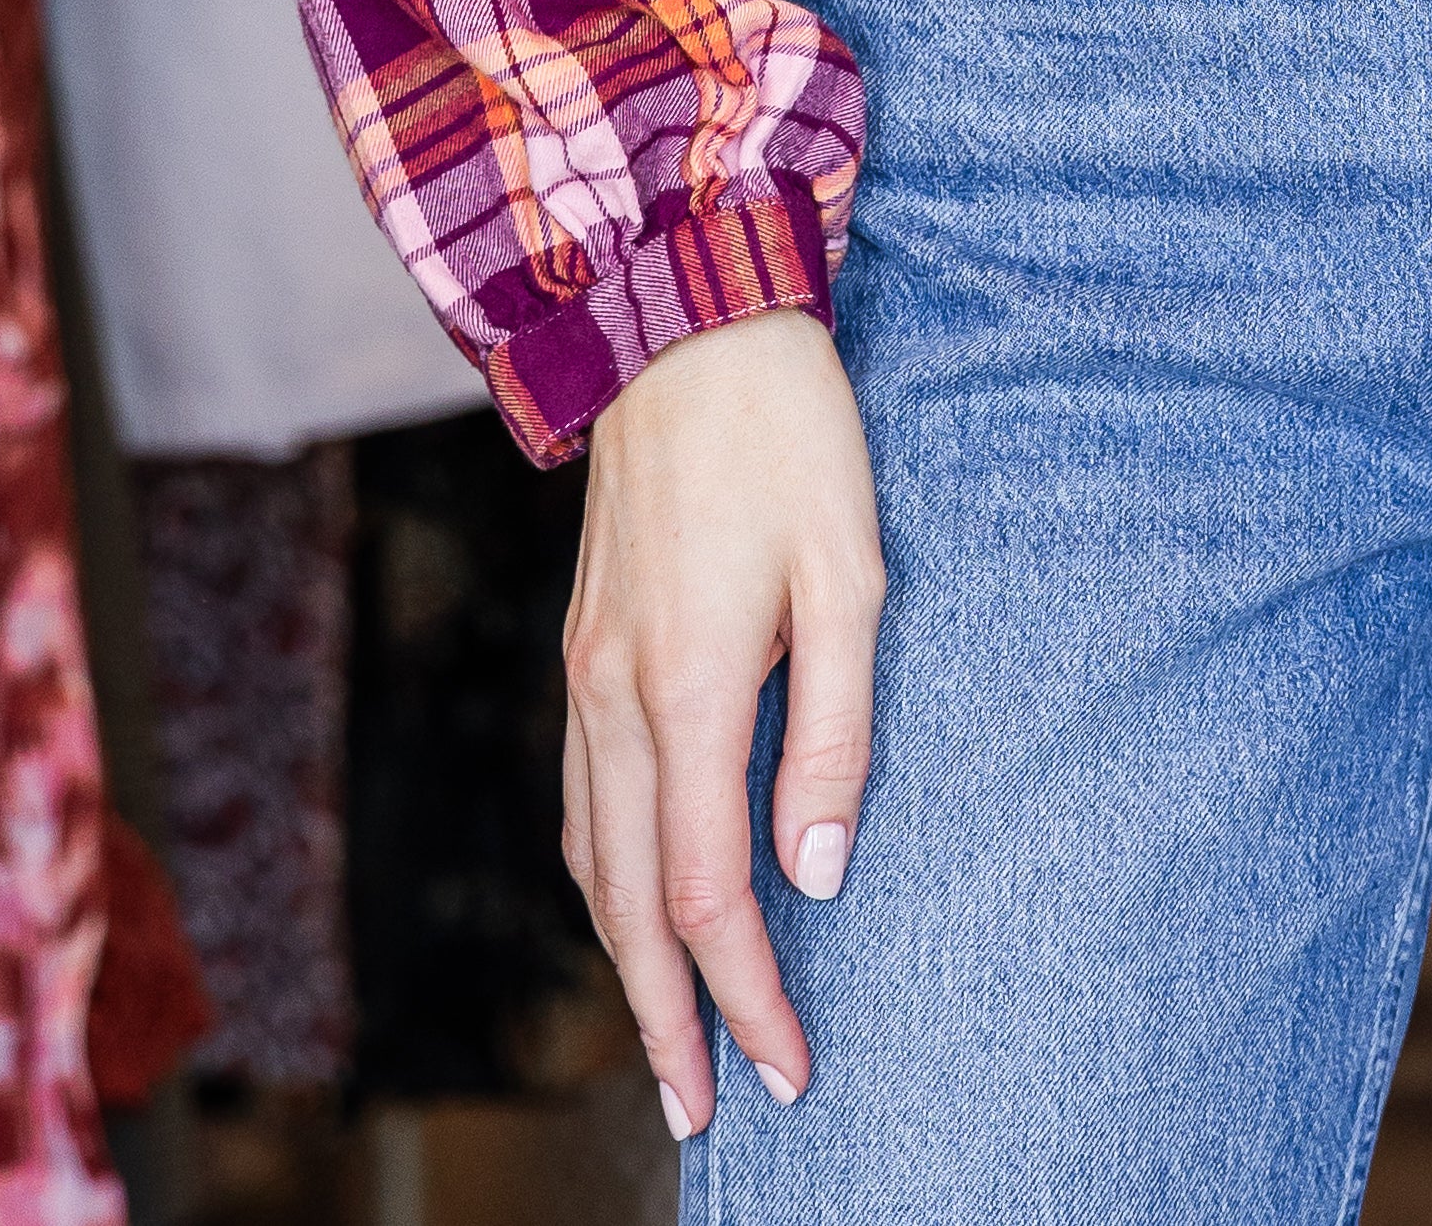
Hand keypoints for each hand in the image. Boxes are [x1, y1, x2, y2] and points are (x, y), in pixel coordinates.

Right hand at [560, 308, 884, 1138]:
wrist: (679, 320)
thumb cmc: (788, 435)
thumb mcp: (852, 573)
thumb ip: (836, 729)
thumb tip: (816, 871)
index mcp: (688, 686)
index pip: (704, 893)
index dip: (746, 994)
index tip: (788, 1069)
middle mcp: (616, 695)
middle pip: (625, 904)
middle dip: (666, 1018)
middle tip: (706, 1111)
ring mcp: (587, 671)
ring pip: (587, 857)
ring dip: (625, 961)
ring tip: (670, 1036)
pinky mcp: (584, 643)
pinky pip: (579, 796)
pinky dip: (602, 878)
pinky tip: (630, 903)